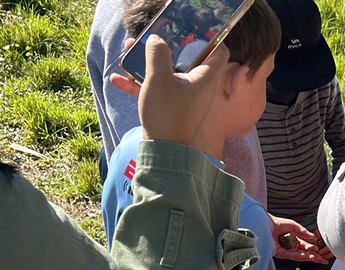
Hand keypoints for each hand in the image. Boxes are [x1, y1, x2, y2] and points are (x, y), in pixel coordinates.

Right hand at [110, 36, 229, 148]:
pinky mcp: (173, 107)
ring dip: (148, 63)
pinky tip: (117, 80)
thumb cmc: (167, 115)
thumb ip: (157, 55)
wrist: (164, 152)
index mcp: (204, 78)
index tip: (191, 33)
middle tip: (150, 39)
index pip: (219, 52)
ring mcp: (186, 98)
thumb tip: (157, 40)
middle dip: (167, 47)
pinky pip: (158, 89)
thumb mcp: (159, 79)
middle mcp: (199, 87)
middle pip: (187, 59)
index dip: (210, 39)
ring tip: (127, 53)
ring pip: (168, 73)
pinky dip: (141, 84)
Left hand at [271, 215, 328, 263]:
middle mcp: (291, 247)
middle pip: (304, 253)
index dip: (313, 249)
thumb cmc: (277, 223)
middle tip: (322, 259)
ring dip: (307, 257)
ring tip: (315, 257)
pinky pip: (290, 255)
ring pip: (299, 256)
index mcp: (295, 240)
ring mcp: (286, 251)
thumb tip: (313, 236)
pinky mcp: (280, 253)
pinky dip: (297, 256)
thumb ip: (303, 231)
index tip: (320, 250)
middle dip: (313, 256)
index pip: (306, 246)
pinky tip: (304, 255)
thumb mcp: (293, 225)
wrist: (265, 223)